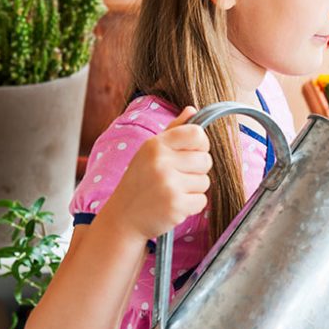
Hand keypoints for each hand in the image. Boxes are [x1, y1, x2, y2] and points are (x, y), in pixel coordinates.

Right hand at [100, 106, 212, 242]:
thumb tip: (192, 110)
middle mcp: (161, 162)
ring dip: (193, 189)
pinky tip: (173, 205)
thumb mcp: (150, 152)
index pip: (197, 133)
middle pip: (206, 160)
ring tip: (171, 192)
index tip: (189, 155)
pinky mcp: (176, 205)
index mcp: (155, 145)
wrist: (123, 219)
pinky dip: (191, 205)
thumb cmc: (140, 182)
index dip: (200, 146)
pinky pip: (202, 201)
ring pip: (205, 182)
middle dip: (196, 171)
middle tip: (176, 178)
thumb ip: (173, 131)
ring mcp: (168, 184)